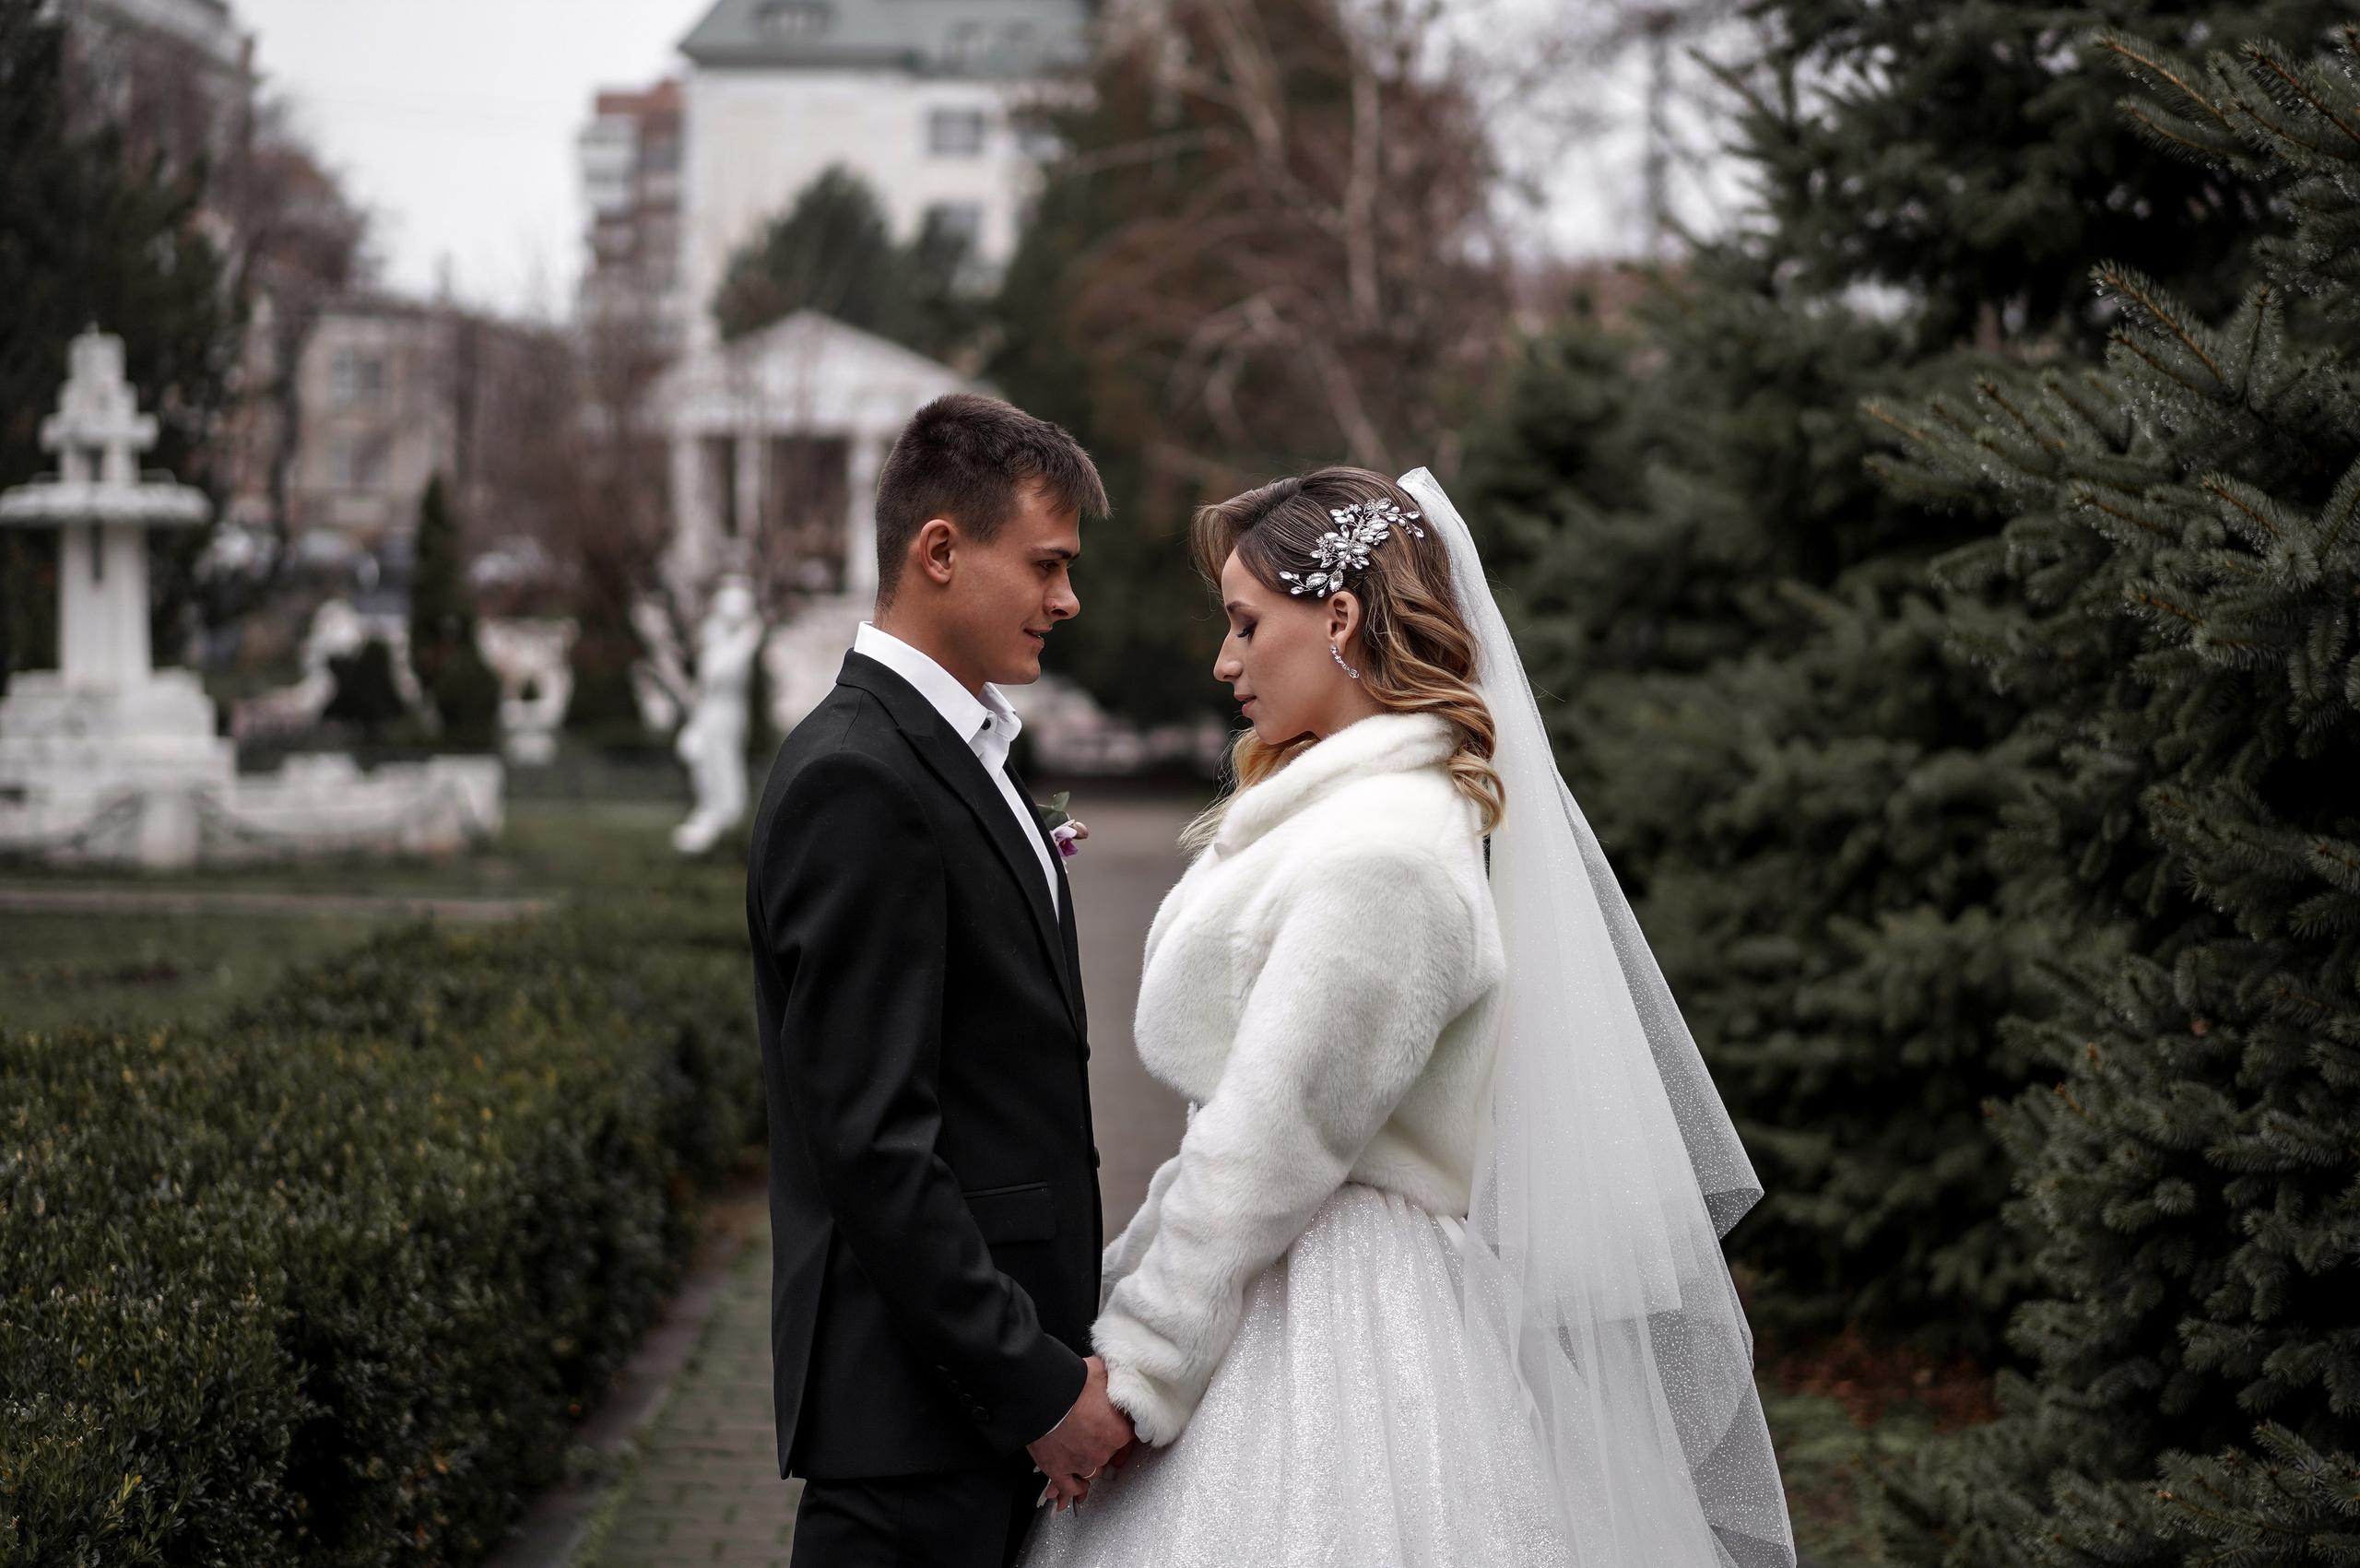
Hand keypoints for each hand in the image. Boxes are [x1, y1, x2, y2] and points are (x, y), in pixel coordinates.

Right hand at [1026, 1355, 1133, 1510]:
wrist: (1041, 1394)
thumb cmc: (1071, 1384)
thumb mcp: (1104, 1374)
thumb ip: (1117, 1382)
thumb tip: (1121, 1379)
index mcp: (1119, 1432)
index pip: (1130, 1439)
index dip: (1122, 1432)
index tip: (1117, 1429)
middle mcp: (1103, 1452)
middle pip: (1109, 1455)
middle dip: (1102, 1444)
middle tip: (1093, 1433)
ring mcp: (1081, 1464)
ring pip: (1091, 1471)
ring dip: (1087, 1464)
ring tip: (1082, 1457)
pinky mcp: (1058, 1470)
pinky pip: (1069, 1487)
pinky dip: (1074, 1488)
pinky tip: (1077, 1487)